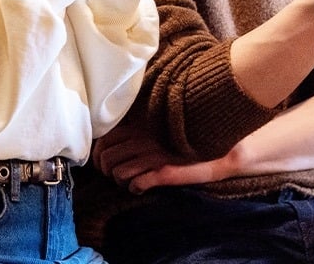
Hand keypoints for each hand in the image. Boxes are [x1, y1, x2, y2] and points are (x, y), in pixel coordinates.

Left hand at [93, 122, 227, 193]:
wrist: (215, 147)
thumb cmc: (183, 137)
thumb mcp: (157, 126)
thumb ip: (136, 128)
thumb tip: (110, 140)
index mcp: (138, 125)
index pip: (103, 140)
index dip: (98, 155)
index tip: (102, 162)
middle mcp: (142, 138)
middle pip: (106, 160)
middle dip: (107, 171)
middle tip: (117, 175)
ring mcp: (152, 155)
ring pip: (118, 174)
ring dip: (121, 181)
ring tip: (132, 181)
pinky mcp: (163, 171)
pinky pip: (136, 185)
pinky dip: (135, 189)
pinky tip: (142, 188)